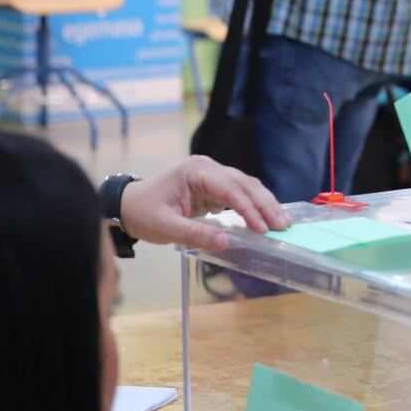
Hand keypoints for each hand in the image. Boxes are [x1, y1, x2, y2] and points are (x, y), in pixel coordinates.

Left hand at [119, 156, 288, 250]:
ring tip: (281, 221)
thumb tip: (226, 242)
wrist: (128, 206)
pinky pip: (240, 192)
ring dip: (265, 203)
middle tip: (282, 225)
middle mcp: (208, 168)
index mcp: (196, 171)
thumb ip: (195, 234)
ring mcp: (213, 175)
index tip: (262, 228)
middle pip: (245, 184)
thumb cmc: (143, 213)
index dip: (249, 208)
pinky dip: (255, 204)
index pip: (230, 188)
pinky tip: (267, 215)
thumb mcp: (165, 227)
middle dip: (265, 204)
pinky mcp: (214, 186)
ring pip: (247, 186)